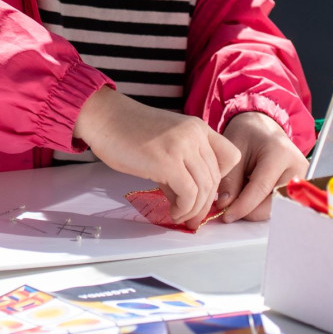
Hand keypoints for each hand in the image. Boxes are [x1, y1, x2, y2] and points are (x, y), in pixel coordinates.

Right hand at [73, 88, 240, 224]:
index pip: (230, 157)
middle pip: (216, 178)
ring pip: (205, 189)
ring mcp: (182, 147)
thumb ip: (181, 167)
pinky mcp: (167, 162)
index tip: (204, 192)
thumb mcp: (164, 144)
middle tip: (192, 216)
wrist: (102, 118)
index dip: (221, 178)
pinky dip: (183, 209)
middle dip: (206, 202)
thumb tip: (187, 201)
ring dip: (194, 209)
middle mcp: (195, 134)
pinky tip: (173, 211)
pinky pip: (188, 194)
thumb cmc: (127, 131)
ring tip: (180, 216)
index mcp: (198, 127)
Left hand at [215, 111, 307, 222]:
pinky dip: (262, 204)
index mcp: (280, 153)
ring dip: (256, 208)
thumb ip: (230, 180)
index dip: (243, 205)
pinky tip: (250, 195)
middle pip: (274, 203)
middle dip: (249, 210)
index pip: (261, 188)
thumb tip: (227, 206)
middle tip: (229, 209)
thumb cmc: (247, 135)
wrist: (263, 127)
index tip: (226, 216)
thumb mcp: (233, 152)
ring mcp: (303, 179)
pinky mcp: (300, 187)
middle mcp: (297, 168)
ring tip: (239, 195)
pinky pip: (280, 204)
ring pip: (277, 207)